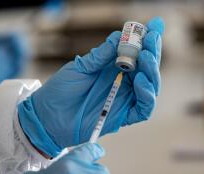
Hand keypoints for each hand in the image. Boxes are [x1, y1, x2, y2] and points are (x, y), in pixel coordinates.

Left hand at [18, 17, 164, 156]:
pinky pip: (143, 109)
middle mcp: (122, 83)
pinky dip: (146, 95)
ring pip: (150, 87)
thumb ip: (101, 56)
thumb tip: (119, 36)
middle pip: (147, 69)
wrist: (48, 116)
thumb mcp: (80, 67)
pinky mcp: (122, 117)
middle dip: (152, 52)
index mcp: (113, 69)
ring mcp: (124, 100)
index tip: (154, 26)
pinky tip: (139, 81)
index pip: (136, 54)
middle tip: (151, 38)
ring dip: (151, 71)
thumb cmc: (62, 90)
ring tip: (145, 57)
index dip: (146, 41)